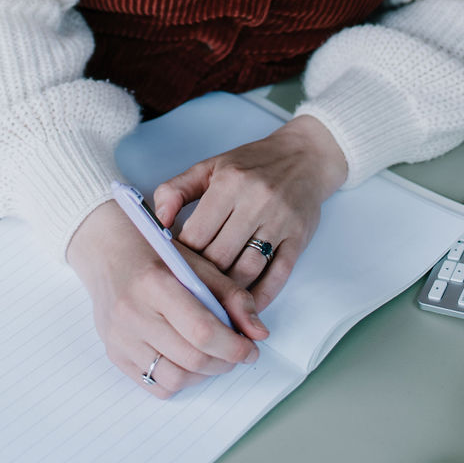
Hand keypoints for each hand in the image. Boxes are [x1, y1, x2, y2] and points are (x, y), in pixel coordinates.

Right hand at [66, 200, 266, 398]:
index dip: (233, 346)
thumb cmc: (156, 253)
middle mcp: (132, 313)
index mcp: (155, 283)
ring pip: (174, 379)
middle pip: (191, 358)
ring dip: (204, 375)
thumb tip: (260, 333)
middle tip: (238, 353)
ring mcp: (120, 337)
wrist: (107, 251)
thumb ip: (231, 296)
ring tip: (214, 357)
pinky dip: (179, 380)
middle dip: (224, 362)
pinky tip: (188, 362)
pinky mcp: (114, 354)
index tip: (252, 348)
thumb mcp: (198, 263)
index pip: (202, 330)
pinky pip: (154, 385)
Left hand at [152, 116, 347, 309]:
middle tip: (190, 291)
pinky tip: (245, 307)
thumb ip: (176, 190)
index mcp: (229, 182)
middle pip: (220, 256)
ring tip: (213, 302)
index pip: (196, 234)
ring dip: (228, 292)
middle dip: (202, 277)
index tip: (174, 268)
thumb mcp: (210, 167)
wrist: (305, 155)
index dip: (181, 257)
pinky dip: (260, 296)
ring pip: (247, 270)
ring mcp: (280, 221)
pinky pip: (278, 276)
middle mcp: (256, 201)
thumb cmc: (252, 164)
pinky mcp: (299, 238)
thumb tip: (158, 223)